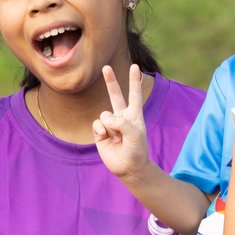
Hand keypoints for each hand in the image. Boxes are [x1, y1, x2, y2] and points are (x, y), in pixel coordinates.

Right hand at [91, 64, 152, 182]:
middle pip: (115, 95)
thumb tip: (105, 119)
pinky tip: (106, 138)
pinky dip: (101, 130)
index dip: (134, 80)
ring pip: (104, 114)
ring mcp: (110, 125)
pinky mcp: (100, 133)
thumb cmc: (137, 150)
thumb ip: (121, 122)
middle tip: (106, 67)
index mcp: (134, 114)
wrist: (129, 168)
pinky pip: (97, 124)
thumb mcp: (135, 134)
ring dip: (109, 124)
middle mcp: (122, 117)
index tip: (134, 66)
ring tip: (116, 137)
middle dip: (111, 81)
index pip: (134, 94)